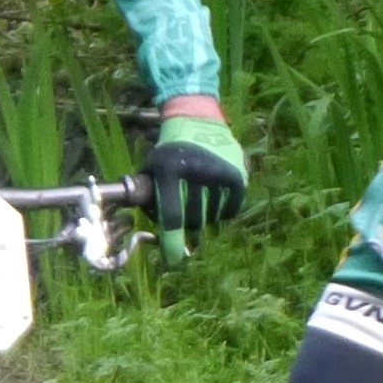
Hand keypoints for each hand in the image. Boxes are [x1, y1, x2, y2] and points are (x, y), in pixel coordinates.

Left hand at [145, 112, 246, 258]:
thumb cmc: (169, 151)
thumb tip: (146, 234)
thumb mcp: (152, 167)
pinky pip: (230, 210)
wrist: (197, 120)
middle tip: (187, 227)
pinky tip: (216, 202)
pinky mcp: (236, 175)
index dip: (172, 242)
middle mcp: (194, 170)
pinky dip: (223, 212)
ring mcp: (217, 172)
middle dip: (189, 229)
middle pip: (193, 221)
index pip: (172, 215)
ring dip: (206, 218)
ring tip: (200, 205)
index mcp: (169, 169)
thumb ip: (146, 197)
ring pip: (212, 217)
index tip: (172, 261)